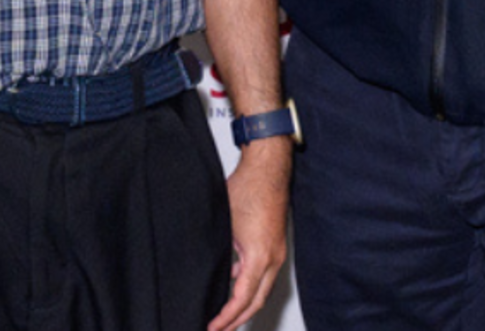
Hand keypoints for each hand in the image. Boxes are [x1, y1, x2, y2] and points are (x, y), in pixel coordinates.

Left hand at [209, 141, 290, 330]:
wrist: (267, 170)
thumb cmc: (247, 188)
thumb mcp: (223, 224)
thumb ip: (219, 251)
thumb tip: (206, 270)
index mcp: (260, 257)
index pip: (242, 299)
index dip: (226, 317)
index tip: (213, 326)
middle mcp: (273, 259)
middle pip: (256, 301)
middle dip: (237, 320)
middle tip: (218, 330)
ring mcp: (277, 253)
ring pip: (261, 290)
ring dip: (243, 305)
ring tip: (224, 316)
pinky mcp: (275, 246)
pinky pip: (263, 275)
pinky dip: (248, 286)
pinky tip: (232, 285)